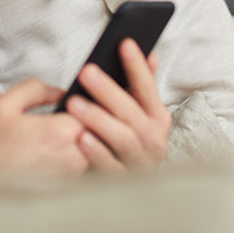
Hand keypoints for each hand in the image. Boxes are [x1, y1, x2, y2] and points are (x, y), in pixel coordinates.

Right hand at [0, 78, 88, 175]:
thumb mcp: (5, 104)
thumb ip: (36, 89)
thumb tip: (60, 90)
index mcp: (61, 133)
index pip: (90, 111)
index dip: (82, 105)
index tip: (73, 104)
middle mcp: (71, 157)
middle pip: (94, 132)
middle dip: (82, 124)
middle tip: (64, 120)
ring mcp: (70, 176)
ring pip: (90, 151)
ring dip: (80, 142)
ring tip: (54, 138)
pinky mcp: (65, 188)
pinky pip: (80, 168)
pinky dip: (72, 160)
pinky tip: (51, 155)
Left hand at [63, 39, 170, 171]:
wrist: (132, 189)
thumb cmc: (129, 139)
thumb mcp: (139, 112)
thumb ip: (142, 84)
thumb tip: (150, 54)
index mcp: (158, 118)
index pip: (147, 87)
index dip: (136, 66)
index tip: (124, 43)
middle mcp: (154, 140)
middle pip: (131, 112)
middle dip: (108, 90)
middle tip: (87, 72)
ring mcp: (140, 162)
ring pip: (122, 138)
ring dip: (98, 119)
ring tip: (75, 103)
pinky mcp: (124, 182)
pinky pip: (110, 167)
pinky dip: (96, 152)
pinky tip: (80, 138)